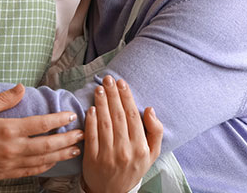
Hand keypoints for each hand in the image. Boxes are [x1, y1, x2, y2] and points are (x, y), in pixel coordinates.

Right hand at [0, 84, 83, 179]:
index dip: (59, 120)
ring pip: (42, 161)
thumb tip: (22, 87)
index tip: (71, 115)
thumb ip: (4, 98)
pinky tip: (53, 162)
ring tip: (75, 150)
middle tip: (82, 134)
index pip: (41, 124)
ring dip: (61, 155)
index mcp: (8, 129)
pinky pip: (31, 172)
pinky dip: (45, 167)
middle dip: (67, 140)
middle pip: (47, 145)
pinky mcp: (5, 173)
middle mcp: (12, 148)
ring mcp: (10, 163)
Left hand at [82, 76, 162, 192]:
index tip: (122, 83)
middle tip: (108, 79)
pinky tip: (91, 108)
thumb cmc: (133, 168)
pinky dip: (91, 120)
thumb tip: (150, 109)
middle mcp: (125, 151)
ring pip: (104, 123)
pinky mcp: (93, 159)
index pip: (132, 116)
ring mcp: (108, 155)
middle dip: (113, 94)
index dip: (126, 97)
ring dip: (101, 103)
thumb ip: (155, 131)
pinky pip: (92, 135)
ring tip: (99, 88)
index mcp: (141, 148)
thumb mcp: (152, 154)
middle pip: (118, 116)